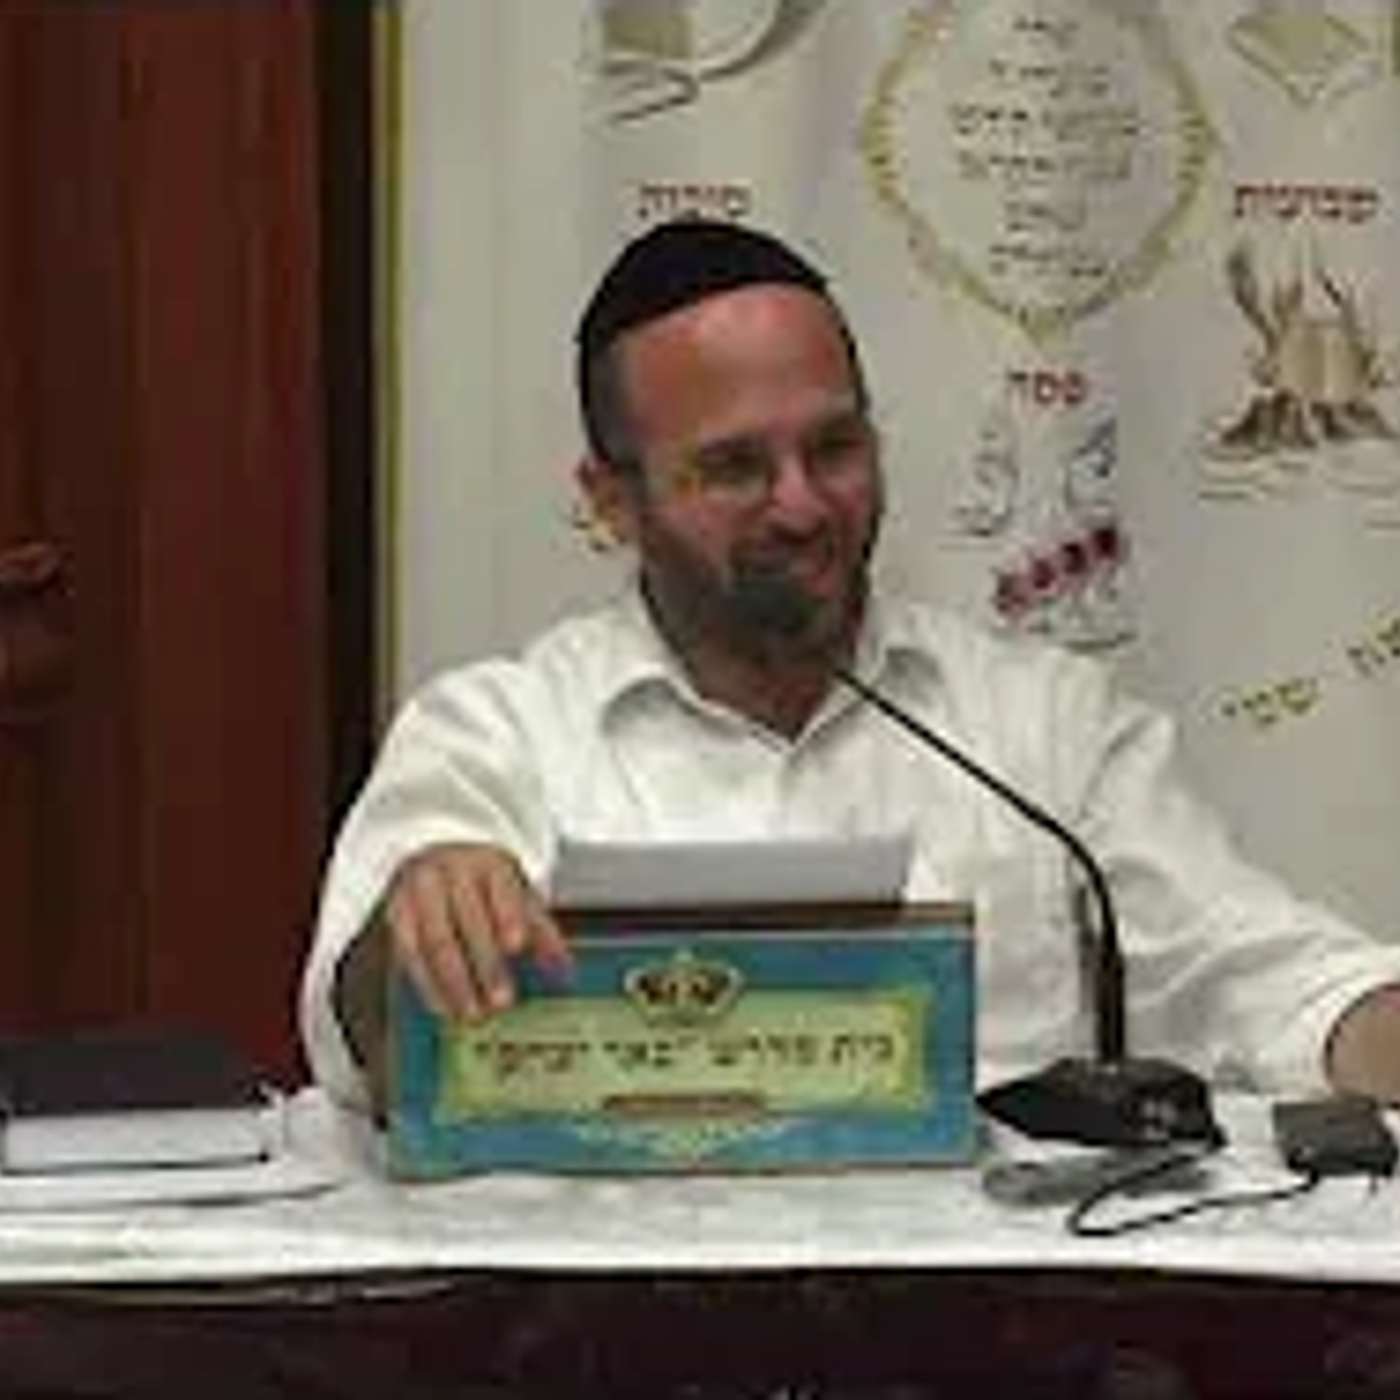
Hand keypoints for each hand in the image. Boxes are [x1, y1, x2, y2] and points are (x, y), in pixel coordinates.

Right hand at [384, 842, 571, 1020]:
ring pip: (435, 939)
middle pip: (469, 919)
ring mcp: (422, 890)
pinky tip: (442, 1005)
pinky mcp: (398, 911)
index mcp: (490, 863)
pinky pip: (409, 951)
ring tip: (471, 1013)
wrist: (436, 854)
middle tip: (501, 1001)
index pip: (501, 889)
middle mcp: (453, 872)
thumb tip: (565, 973)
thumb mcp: (518, 895)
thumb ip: (542, 932)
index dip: (508, 916)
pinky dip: (427, 983)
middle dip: (486, 964)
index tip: (518, 945)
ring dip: (454, 982)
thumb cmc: (483, 882)